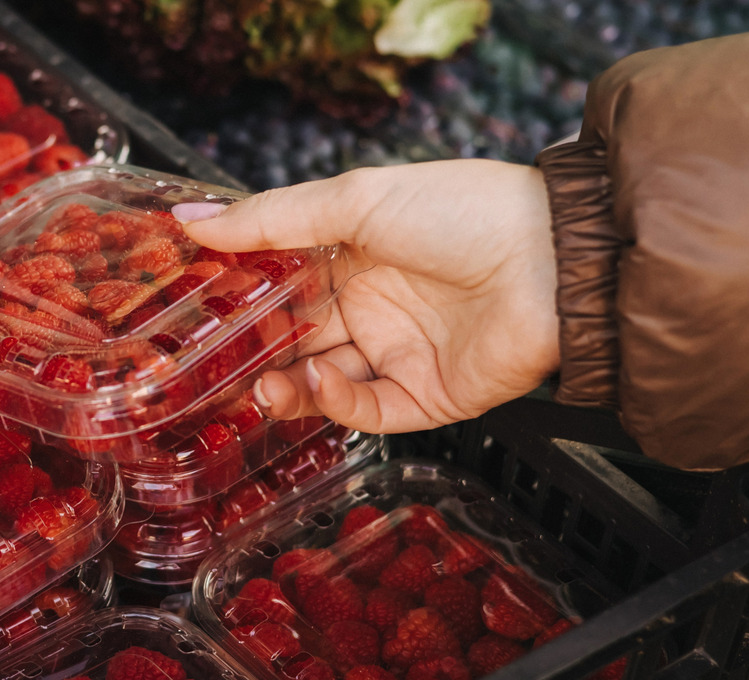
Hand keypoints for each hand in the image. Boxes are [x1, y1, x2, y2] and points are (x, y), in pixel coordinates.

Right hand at [174, 160, 560, 433]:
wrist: (554, 262)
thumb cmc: (464, 212)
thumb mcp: (356, 201)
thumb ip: (272, 218)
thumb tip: (193, 220)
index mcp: (354, 254)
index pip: (280, 284)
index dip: (238, 300)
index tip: (194, 311)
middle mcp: (373, 305)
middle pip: (294, 340)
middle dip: (253, 355)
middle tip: (211, 365)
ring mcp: (397, 354)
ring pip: (321, 382)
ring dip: (285, 386)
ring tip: (259, 385)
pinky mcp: (425, 397)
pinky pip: (365, 410)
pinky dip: (334, 402)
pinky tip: (319, 382)